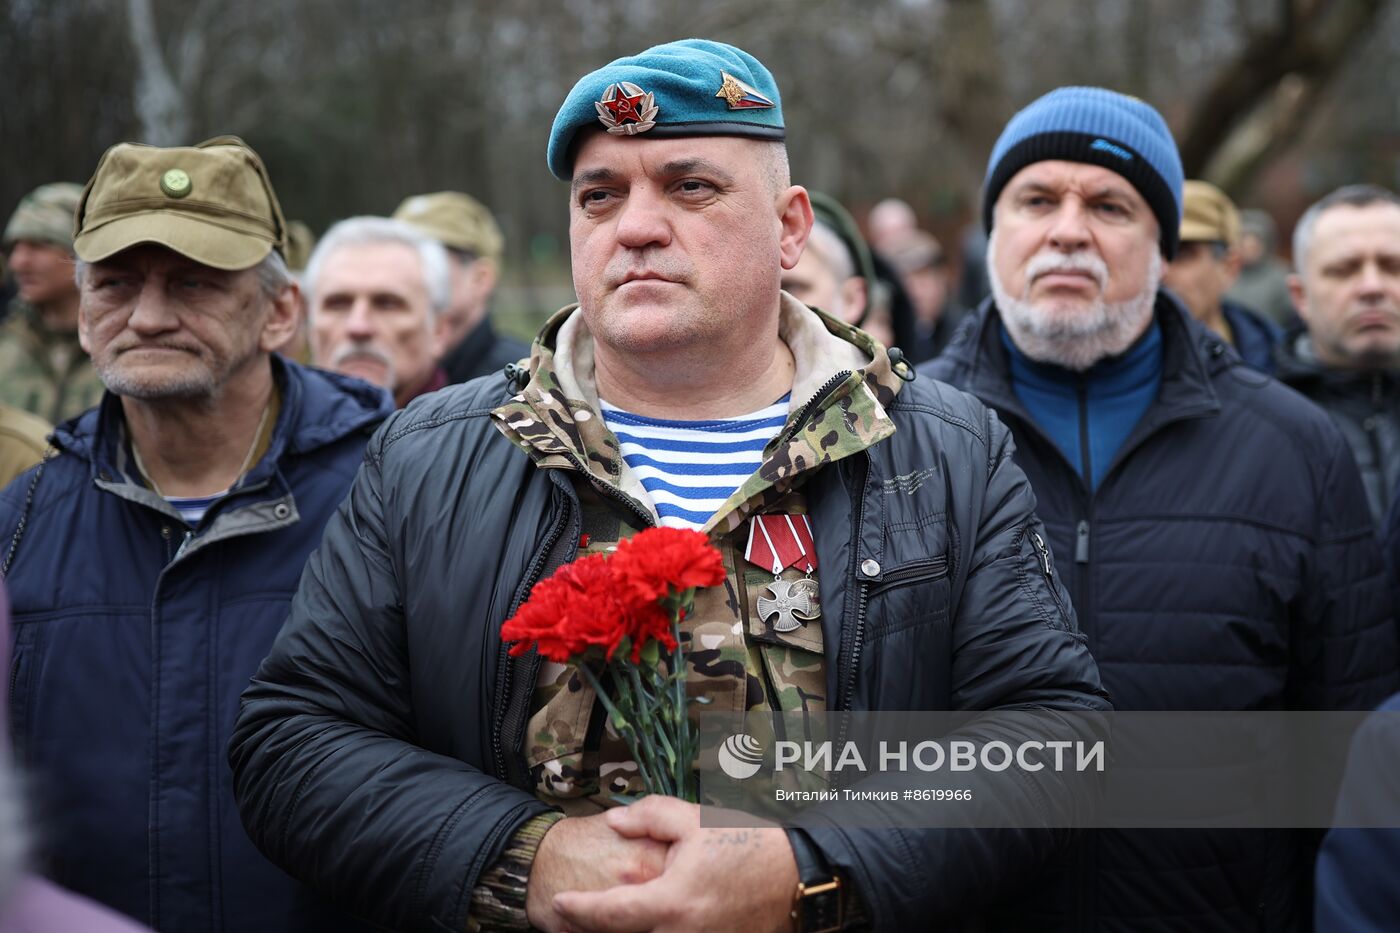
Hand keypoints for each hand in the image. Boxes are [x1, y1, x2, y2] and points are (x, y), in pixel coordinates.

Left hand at [553, 795, 798, 932]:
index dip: (578, 910)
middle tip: (568, 922)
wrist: (799, 876)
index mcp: (670, 903)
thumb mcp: (696, 820)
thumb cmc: (749, 845)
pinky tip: (643, 925)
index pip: (609, 915)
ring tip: (599, 925)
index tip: (558, 904)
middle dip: (591, 932)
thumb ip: (650, 815)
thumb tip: (612, 822)